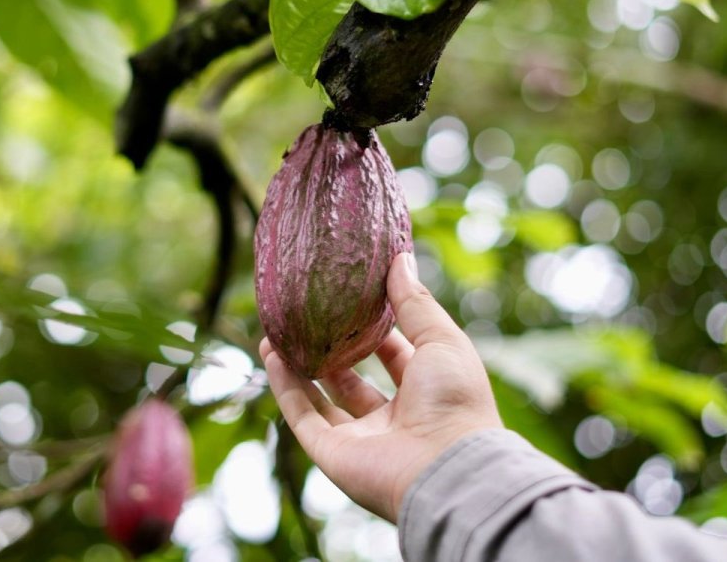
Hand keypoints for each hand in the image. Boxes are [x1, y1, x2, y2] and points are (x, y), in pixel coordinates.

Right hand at [260, 252, 503, 522]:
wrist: (447, 469)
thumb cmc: (456, 403)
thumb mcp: (442, 340)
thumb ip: (416, 302)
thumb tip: (401, 258)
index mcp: (425, 393)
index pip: (394, 355)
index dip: (373, 326)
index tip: (350, 295)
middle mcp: (392, 418)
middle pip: (353, 380)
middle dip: (330, 349)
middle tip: (307, 315)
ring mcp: (360, 439)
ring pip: (320, 399)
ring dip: (298, 366)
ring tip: (276, 330)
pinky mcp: (331, 454)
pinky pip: (302, 416)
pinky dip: (285, 386)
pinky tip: (270, 354)